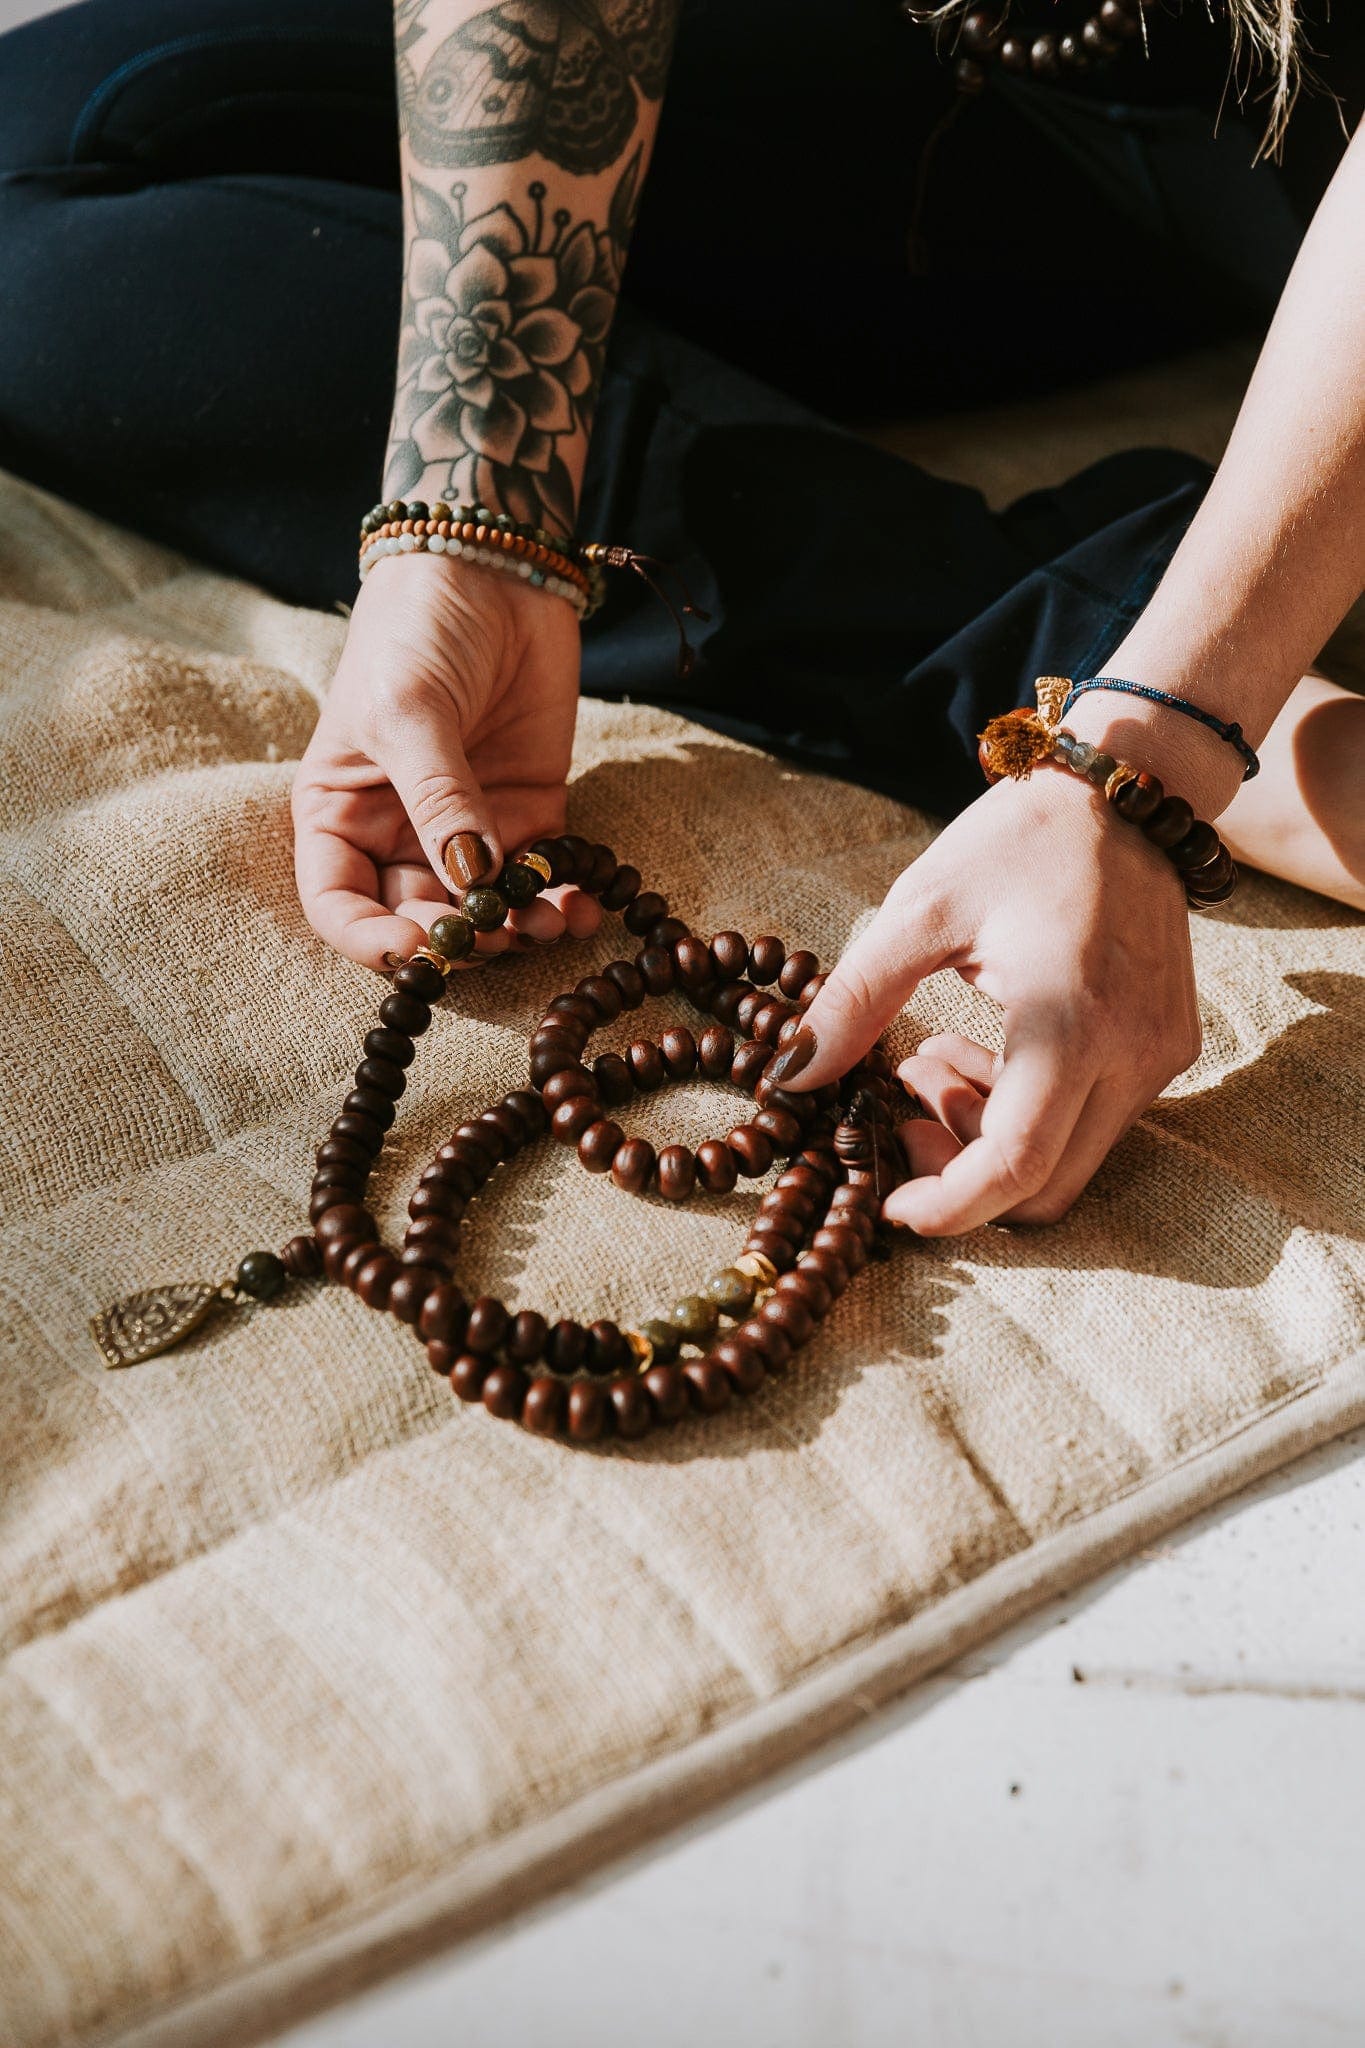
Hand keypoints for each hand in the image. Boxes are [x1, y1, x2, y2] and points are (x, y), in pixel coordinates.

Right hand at [292, 553, 601, 968]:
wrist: (493, 567)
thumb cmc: (417, 631)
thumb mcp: (409, 711)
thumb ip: (437, 799)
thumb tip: (468, 881)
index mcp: (341, 814)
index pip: (339, 906)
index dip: (371, 942)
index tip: (418, 953)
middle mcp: (399, 833)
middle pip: (419, 920)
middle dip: (458, 942)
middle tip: (496, 936)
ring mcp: (468, 828)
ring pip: (486, 913)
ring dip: (516, 932)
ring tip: (548, 922)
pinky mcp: (529, 814)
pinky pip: (542, 879)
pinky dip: (562, 902)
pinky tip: (582, 906)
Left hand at [768, 770, 1202, 1232]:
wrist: (1127, 789)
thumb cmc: (1018, 841)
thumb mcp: (918, 910)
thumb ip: (854, 1001)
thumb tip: (790, 1078)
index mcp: (1071, 1020)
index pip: (1015, 1164)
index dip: (948, 1205)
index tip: (890, 1203)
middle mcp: (1131, 1052)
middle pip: (1047, 1185)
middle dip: (961, 1175)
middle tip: (899, 1113)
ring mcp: (1160, 1055)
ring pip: (1071, 1160)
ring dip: (989, 1138)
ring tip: (930, 1061)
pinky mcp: (1169, 1047)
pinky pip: (1096, 1122)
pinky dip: (1030, 1112)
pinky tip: (981, 1051)